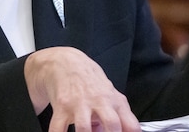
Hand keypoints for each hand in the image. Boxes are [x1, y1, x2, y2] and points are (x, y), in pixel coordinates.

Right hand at [24, 46, 140, 131]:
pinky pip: (58, 127)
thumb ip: (118, 116)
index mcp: (115, 102)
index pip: (130, 124)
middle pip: (112, 124)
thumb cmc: (90, 81)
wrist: (66, 62)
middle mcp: (99, 102)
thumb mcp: (110, 95)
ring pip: (84, 128)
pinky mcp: (62, 106)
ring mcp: (80, 104)